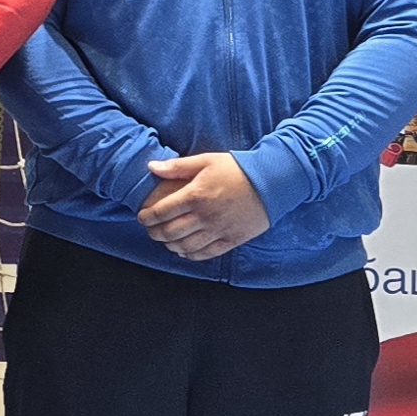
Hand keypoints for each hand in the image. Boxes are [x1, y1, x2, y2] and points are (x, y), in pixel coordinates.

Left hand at [138, 153, 270, 259]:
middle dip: (154, 233)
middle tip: (151, 229)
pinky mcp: (232, 240)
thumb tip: (152, 167)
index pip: (161, 212)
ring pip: (185, 246)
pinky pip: (206, 254)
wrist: (273, 181)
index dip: (146, 217)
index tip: (142, 217)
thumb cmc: (238, 168)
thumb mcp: (206, 160)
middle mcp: (205, 216)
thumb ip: (177, 166)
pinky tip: (185, 251)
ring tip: (166, 240)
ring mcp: (219, 230)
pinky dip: (191, 255)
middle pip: (169, 233)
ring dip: (170, 245)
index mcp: (195, 195)